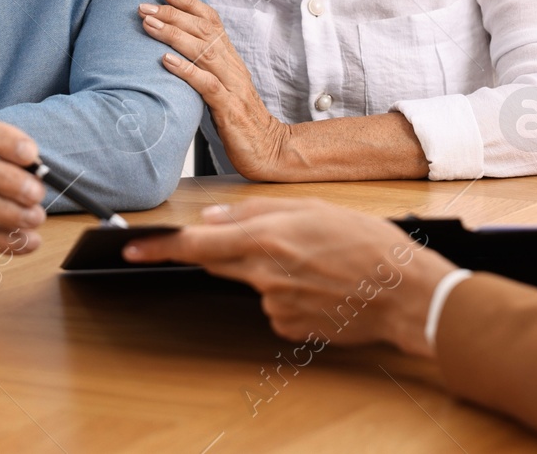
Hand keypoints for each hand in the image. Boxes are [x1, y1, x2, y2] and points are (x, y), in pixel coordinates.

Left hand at [123, 198, 457, 356]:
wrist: (405, 294)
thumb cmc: (369, 245)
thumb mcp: (315, 209)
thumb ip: (258, 211)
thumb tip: (214, 219)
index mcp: (269, 237)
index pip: (197, 245)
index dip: (159, 247)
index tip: (130, 248)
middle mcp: (265, 274)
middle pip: (220, 264)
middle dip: (230, 253)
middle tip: (276, 244)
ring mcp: (275, 306)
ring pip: (253, 282)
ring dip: (272, 271)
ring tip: (319, 263)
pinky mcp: (289, 328)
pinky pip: (274, 306)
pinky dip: (289, 294)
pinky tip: (321, 287)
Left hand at [140, 0, 294, 179]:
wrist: (270, 151)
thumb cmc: (240, 122)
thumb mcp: (221, 88)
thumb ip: (204, 69)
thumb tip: (174, 54)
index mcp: (231, 60)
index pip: (212, 21)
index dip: (190, 3)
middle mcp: (233, 67)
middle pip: (205, 31)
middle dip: (174, 14)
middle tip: (145, 5)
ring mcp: (233, 87)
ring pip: (205, 52)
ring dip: (174, 35)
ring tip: (150, 24)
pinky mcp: (229, 109)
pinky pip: (207, 85)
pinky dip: (186, 70)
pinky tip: (166, 61)